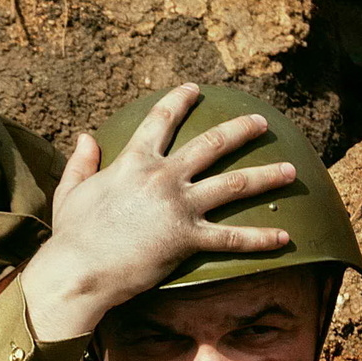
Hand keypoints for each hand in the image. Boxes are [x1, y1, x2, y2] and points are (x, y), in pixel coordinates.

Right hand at [19, 83, 299, 341]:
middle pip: (212, 144)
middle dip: (241, 130)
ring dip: (266, 175)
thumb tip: (85, 137)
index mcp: (133, 161)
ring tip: (290, 169)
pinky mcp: (187, 239)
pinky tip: (284, 237)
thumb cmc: (71, 235)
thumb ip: (80, 162)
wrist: (78, 271)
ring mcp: (178, 206)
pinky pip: (232, 238)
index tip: (195, 89)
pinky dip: (260, 238)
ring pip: (234, 184)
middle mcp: (163, 177)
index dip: (179, 100)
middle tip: (261, 124)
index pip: (161, 119)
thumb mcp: (70, 191)